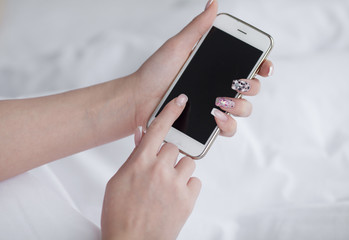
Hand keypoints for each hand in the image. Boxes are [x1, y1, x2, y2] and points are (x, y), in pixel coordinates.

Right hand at [101, 94, 200, 239]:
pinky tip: (175, 196)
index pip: (157, 128)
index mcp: (139, 162)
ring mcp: (175, 184)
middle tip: (159, 173)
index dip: (170, 111)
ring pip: (188, 162)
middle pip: (174, 147)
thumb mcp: (119, 181)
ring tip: (168, 186)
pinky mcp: (188, 199)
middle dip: (168, 157)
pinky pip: (195, 181)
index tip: (180, 100)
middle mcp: (159, 169)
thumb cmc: (120, 214)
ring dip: (180, 170)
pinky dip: (187, 186)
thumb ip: (134, 156)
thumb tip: (142, 134)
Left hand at [131, 0, 272, 136]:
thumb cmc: (155, 72)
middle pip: (251, 88)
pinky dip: (227, 124)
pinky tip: (216, 116)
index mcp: (215, 69)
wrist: (138, 99)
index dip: (262, 65)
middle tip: (237, 83)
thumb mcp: (178, 46)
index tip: (264, 66)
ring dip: (240, 106)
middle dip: (251, 86)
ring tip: (220, 101)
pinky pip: (227, 129)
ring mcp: (214, 107)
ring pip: (244, 110)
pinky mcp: (206, 126)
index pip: (247, 66)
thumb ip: (198, 28)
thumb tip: (213, 4)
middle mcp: (218, 87)